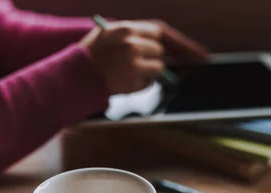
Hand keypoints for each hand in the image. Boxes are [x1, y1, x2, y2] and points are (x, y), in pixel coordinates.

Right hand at [80, 20, 207, 93]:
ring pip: (157, 68)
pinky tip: (122, 81)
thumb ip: (134, 36)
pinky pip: (147, 83)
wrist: (74, 75)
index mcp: (126, 29)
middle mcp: (131, 44)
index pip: (160, 32)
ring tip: (125, 71)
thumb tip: (162, 46)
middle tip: (137, 60)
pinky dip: (140, 84)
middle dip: (152, 56)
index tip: (197, 53)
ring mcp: (133, 64)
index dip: (177, 42)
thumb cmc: (91, 54)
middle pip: (159, 50)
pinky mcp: (132, 82)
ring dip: (148, 71)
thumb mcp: (109, 35)